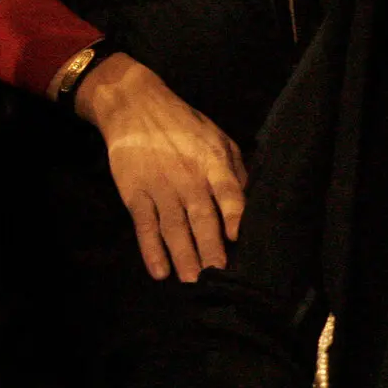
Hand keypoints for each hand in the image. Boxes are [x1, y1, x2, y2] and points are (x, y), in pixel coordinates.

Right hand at [72, 53, 248, 281]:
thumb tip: (253, 203)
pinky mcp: (134, 192)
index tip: (238, 236)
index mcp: (212, 162)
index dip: (234, 213)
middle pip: (201, 217)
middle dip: (210, 248)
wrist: (134, 106)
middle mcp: (187, 176)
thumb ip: (235, 171)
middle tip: (218, 275)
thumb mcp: (218, 139)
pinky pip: (144, 226)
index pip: (227, 190)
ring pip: (173, 227)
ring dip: (183, 256)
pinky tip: (160, 271)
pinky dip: (151, 250)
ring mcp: (159, 186)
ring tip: (192, 281)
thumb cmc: (185, 125)